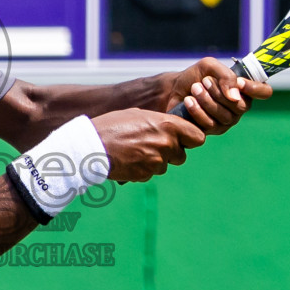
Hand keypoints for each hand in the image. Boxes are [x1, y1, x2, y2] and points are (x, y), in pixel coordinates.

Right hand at [90, 109, 206, 182]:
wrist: (92, 145)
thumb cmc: (112, 125)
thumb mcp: (137, 114)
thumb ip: (158, 122)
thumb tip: (168, 127)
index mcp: (168, 125)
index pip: (198, 138)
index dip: (191, 139)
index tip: (183, 139)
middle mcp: (166, 144)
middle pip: (182, 156)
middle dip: (171, 153)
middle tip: (153, 146)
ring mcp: (156, 162)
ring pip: (165, 166)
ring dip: (155, 162)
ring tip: (136, 152)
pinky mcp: (145, 175)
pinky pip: (150, 174)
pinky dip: (143, 169)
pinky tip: (129, 160)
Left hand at [162, 57, 273, 134]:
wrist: (174, 89)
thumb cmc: (195, 76)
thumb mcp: (209, 66)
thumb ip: (226, 75)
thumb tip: (235, 96)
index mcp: (244, 90)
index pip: (264, 92)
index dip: (255, 89)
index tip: (239, 82)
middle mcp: (239, 107)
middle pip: (241, 106)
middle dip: (220, 92)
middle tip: (205, 81)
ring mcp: (227, 120)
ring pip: (225, 116)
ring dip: (207, 100)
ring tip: (194, 89)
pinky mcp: (212, 130)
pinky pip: (210, 124)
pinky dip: (197, 110)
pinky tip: (188, 100)